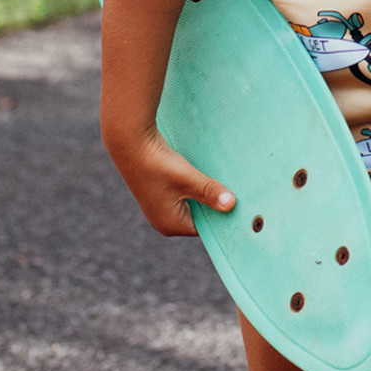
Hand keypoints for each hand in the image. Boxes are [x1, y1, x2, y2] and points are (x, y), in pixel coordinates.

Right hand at [103, 125, 234, 237]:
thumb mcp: (189, 180)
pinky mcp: (160, 191)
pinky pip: (185, 194)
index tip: (240, 207)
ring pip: (193, 203)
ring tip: (222, 182)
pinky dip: (196, 186)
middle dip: (214, 204)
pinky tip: (206, 174)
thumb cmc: (158, 164)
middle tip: (236, 194)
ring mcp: (161, 206)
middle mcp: (164, 220)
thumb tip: (232, 206)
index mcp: (170, 225)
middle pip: (200, 216)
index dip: (222, 217)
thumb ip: (210, 193)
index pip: (205, 228)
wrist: (130, 143)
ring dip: (206, 193)